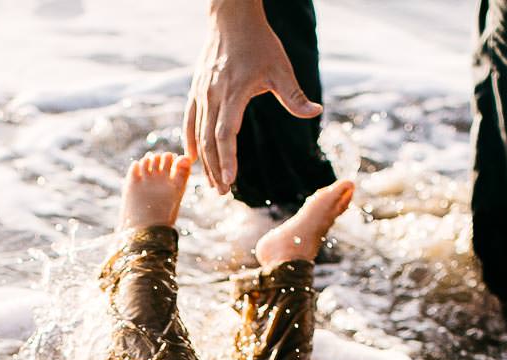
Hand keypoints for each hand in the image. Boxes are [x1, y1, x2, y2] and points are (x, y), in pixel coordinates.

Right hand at [184, 0, 321, 193]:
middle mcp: (213, 95)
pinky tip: (192, 158)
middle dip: (215, 168)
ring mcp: (201, 93)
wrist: (231, 19)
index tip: (230, 180)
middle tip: (222, 193)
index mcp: (234, 92)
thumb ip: (295, 96)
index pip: (226, 132)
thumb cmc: (259, 43)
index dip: (227, 158)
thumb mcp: (281, 69)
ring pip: (198, 133)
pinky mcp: (196, 90)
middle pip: (209, 140)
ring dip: (204, 160)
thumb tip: (317, 111)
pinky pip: (189, 121)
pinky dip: (190, 141)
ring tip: (211, 183)